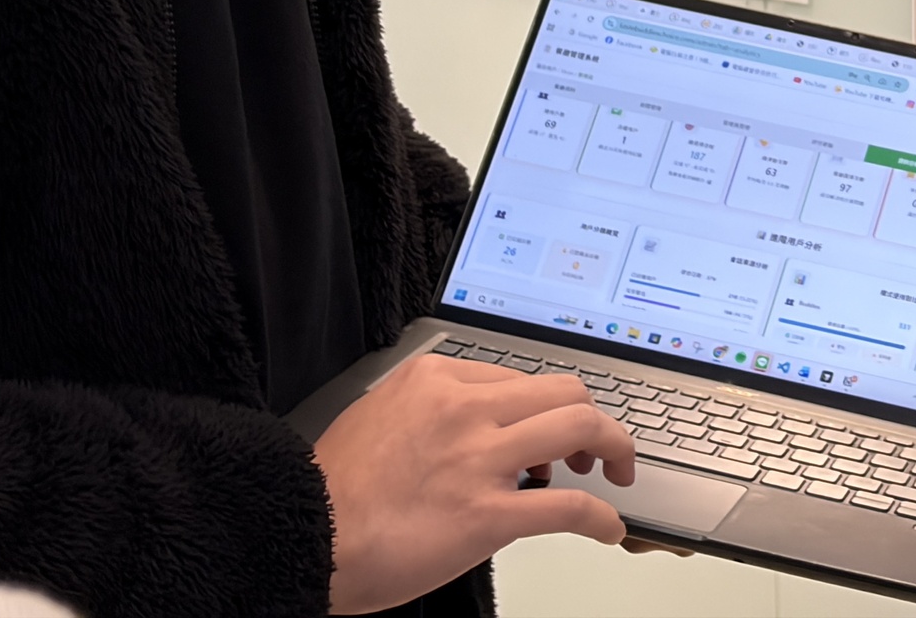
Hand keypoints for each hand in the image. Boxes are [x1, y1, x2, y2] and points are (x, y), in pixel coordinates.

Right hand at [316, 353, 635, 612]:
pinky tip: (608, 528)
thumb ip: (432, 412)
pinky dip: (602, 517)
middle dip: (593, 419)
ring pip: (581, 427)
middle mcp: (464, 409)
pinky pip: (569, 507)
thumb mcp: (379, 417)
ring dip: (614, 449)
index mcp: (436, 381)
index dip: (545, 408)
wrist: (300, 538)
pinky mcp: (487, 515)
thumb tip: (474, 425)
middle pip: (565, 390)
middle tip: (597, 450)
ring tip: (615, 474)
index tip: (552, 432)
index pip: (520, 378)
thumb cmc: (331, 492)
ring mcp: (479, 460)